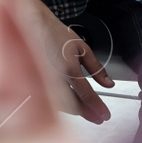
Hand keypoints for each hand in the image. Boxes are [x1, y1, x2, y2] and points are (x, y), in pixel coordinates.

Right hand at [28, 1, 113, 125]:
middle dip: (88, 113)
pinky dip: (63, 105)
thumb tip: (109, 84)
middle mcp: (55, 77)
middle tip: (99, 117)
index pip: (86, 94)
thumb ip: (97, 68)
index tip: (106, 115)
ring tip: (87, 110)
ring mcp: (44, 81)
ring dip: (76, 111)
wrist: (33, 25)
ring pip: (61, 106)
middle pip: (73, 104)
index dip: (98, 107)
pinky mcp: (35, 83)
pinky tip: (71, 104)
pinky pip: (50, 100)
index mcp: (69, 68)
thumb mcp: (83, 48)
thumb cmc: (56, 34)